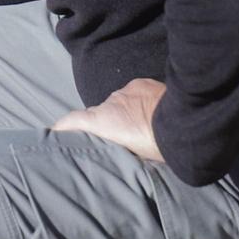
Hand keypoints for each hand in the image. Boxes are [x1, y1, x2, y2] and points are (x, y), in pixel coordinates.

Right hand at [51, 78, 165, 162]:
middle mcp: (108, 103)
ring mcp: (124, 91)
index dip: (62, 127)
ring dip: (125, 112)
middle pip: (100, 113)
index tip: (55, 132)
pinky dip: (138, 101)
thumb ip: (115, 147)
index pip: (72, 121)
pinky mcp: (140, 83)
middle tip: (119, 138)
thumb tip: (111, 148)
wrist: (183, 125)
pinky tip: (151, 111)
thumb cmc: (156, 146)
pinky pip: (134, 92)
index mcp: (101, 121)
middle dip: (106, 124)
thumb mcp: (130, 155)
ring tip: (140, 125)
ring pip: (119, 103)